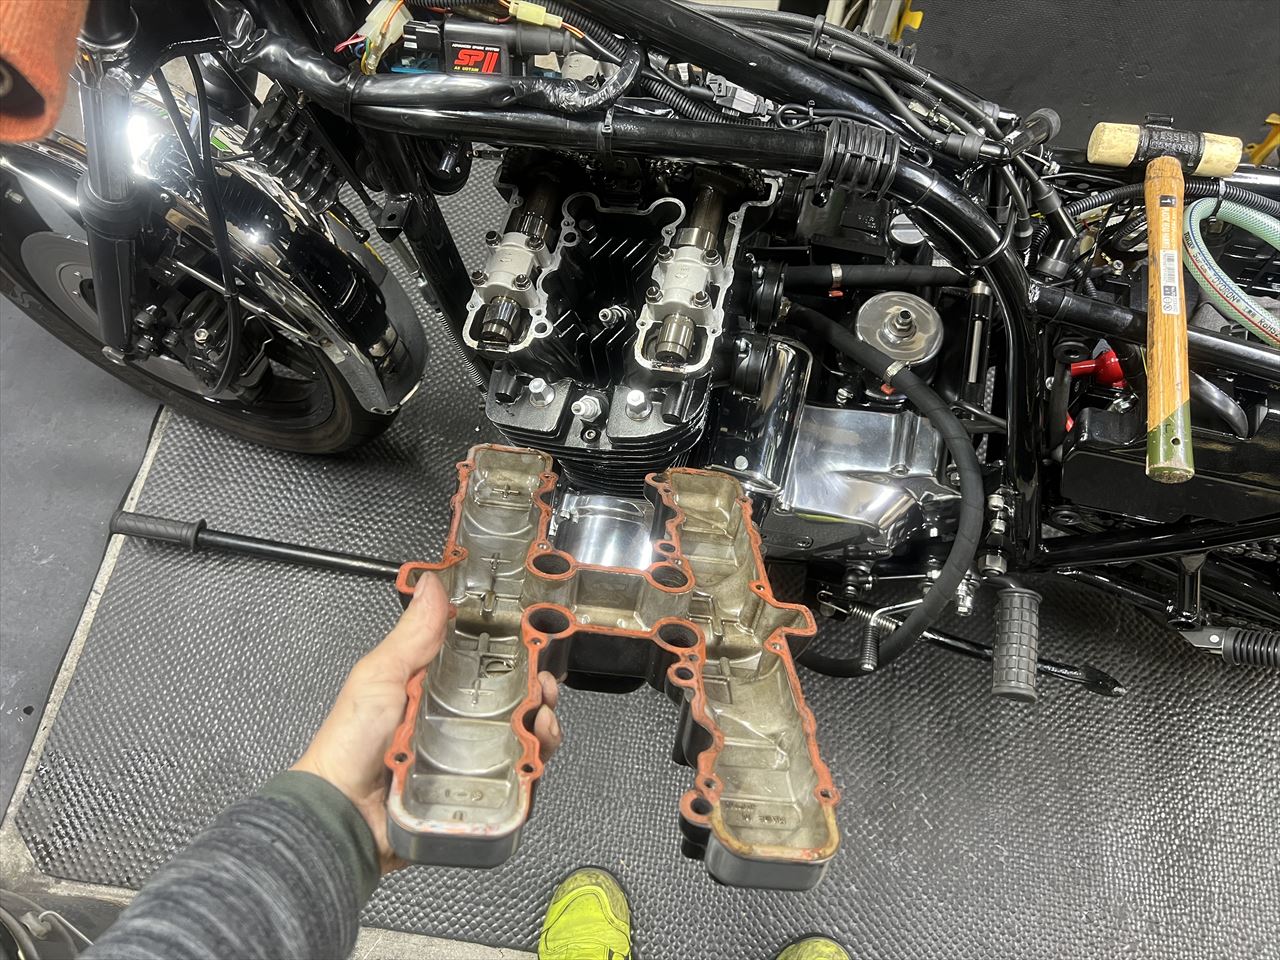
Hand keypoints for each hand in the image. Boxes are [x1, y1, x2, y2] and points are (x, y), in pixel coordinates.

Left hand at [293, 572, 562, 872]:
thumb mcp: (380, 676)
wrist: (341, 813)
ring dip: (543, 723)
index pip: (486, 664)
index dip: (515, 652)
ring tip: (542, 718)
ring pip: (524, 737)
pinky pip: (518, 777)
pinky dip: (535, 763)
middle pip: (515, 700)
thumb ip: (411, 635)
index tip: (534, 639)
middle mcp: (456, 723)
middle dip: (539, 689)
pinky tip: (535, 751)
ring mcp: (469, 759)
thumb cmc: (350, 743)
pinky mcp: (476, 793)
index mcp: (435, 690)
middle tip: (545, 684)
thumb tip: (431, 585)